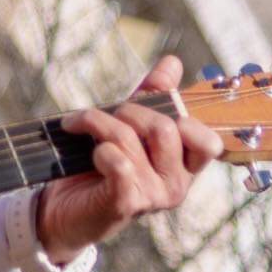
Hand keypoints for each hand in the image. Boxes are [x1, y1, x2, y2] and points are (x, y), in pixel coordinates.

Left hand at [33, 56, 224, 263]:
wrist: (62, 208)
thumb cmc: (100, 165)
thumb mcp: (129, 125)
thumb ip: (153, 96)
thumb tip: (173, 62)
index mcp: (184, 166)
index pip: (208, 140)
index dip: (183, 115)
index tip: (148, 105)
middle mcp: (177, 185)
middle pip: (165, 128)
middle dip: (129, 111)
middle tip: (101, 116)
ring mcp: (153, 197)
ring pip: (132, 140)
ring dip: (98, 122)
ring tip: (77, 124)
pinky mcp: (126, 203)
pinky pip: (118, 163)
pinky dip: (100, 149)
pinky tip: (91, 154)